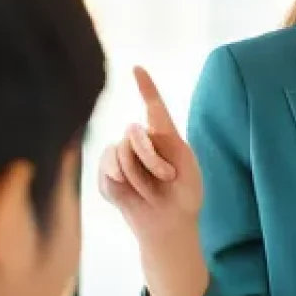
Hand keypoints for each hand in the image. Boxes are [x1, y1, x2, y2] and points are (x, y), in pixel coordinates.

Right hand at [98, 67, 203, 242]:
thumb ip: (166, 144)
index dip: (146, 86)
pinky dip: (121, 184)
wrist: (170, 227)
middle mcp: (140, 144)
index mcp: (164, 137)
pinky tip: (130, 195)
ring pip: (119, 152)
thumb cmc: (184, 196)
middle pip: (134, 133)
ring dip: (140, 176)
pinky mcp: (107, 178)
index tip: (137, 68)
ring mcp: (121, 160)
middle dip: (150, 157)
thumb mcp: (187, 167)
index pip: (154, 106)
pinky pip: (108, 171)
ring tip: (151, 192)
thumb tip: (132, 136)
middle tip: (167, 177)